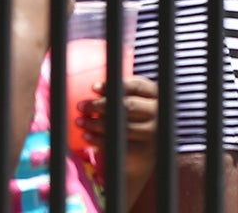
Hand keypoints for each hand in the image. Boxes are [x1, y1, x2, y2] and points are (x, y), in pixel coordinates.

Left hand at [79, 73, 158, 188]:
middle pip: (127, 105)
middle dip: (101, 105)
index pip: (136, 86)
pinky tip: (86, 135)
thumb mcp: (137, 102)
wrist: (149, 152)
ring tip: (79, 121)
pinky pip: (118, 143)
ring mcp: (152, 133)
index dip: (114, 86)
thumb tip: (96, 89)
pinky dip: (98, 140)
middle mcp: (158, 112)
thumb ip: (121, 94)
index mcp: (157, 95)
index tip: (93, 87)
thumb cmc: (137, 120)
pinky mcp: (144, 151)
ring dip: (95, 123)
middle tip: (81, 106)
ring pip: (120, 125)